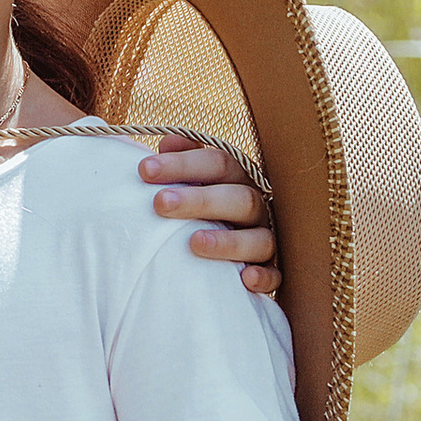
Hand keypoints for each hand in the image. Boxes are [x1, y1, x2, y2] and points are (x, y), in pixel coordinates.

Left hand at [141, 138, 277, 296]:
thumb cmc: (197, 203)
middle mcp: (256, 205)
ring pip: (259, 238)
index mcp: (237, 177)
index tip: (144, 170)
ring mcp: (266, 237)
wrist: (219, 237)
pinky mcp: (272, 269)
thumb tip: (169, 142)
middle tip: (160, 203)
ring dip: (228, 242)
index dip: (182, 165)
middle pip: (239, 198)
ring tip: (194, 243)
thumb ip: (181, 161)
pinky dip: (264, 277)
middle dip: (199, 200)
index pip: (218, 163)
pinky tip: (245, 279)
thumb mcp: (190, 180)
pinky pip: (276, 275)